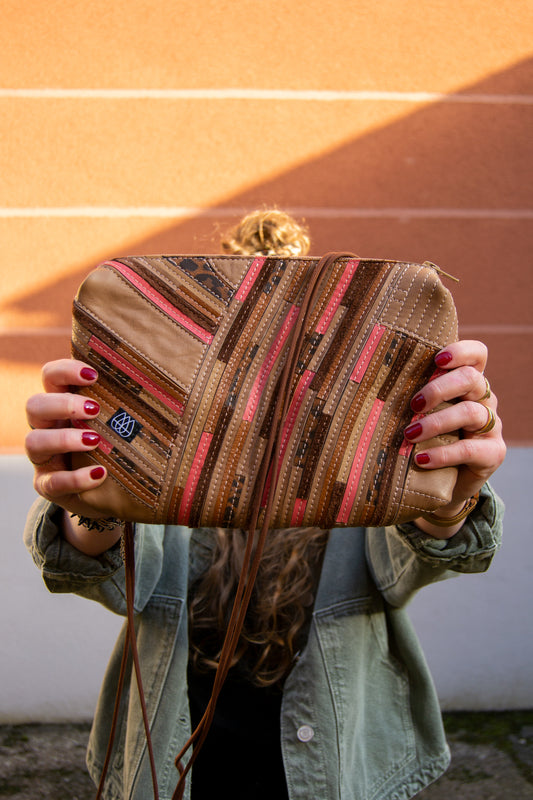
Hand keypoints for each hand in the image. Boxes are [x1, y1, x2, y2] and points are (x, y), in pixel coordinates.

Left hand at [402, 340, 505, 536]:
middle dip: (439, 388)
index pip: (477, 355)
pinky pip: (470, 449)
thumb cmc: (424, 440)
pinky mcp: (492, 453)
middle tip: (413, 404)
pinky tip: (422, 459)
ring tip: (410, 434)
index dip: (461, 351)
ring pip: (471, 412)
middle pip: (472, 378)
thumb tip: (359, 380)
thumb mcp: (417, 414)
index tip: (436, 359)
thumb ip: (405, 396)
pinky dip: (443, 454)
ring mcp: (491, 426)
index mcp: (466, 384)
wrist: (442, 485)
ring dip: (437, 422)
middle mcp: (484, 400)